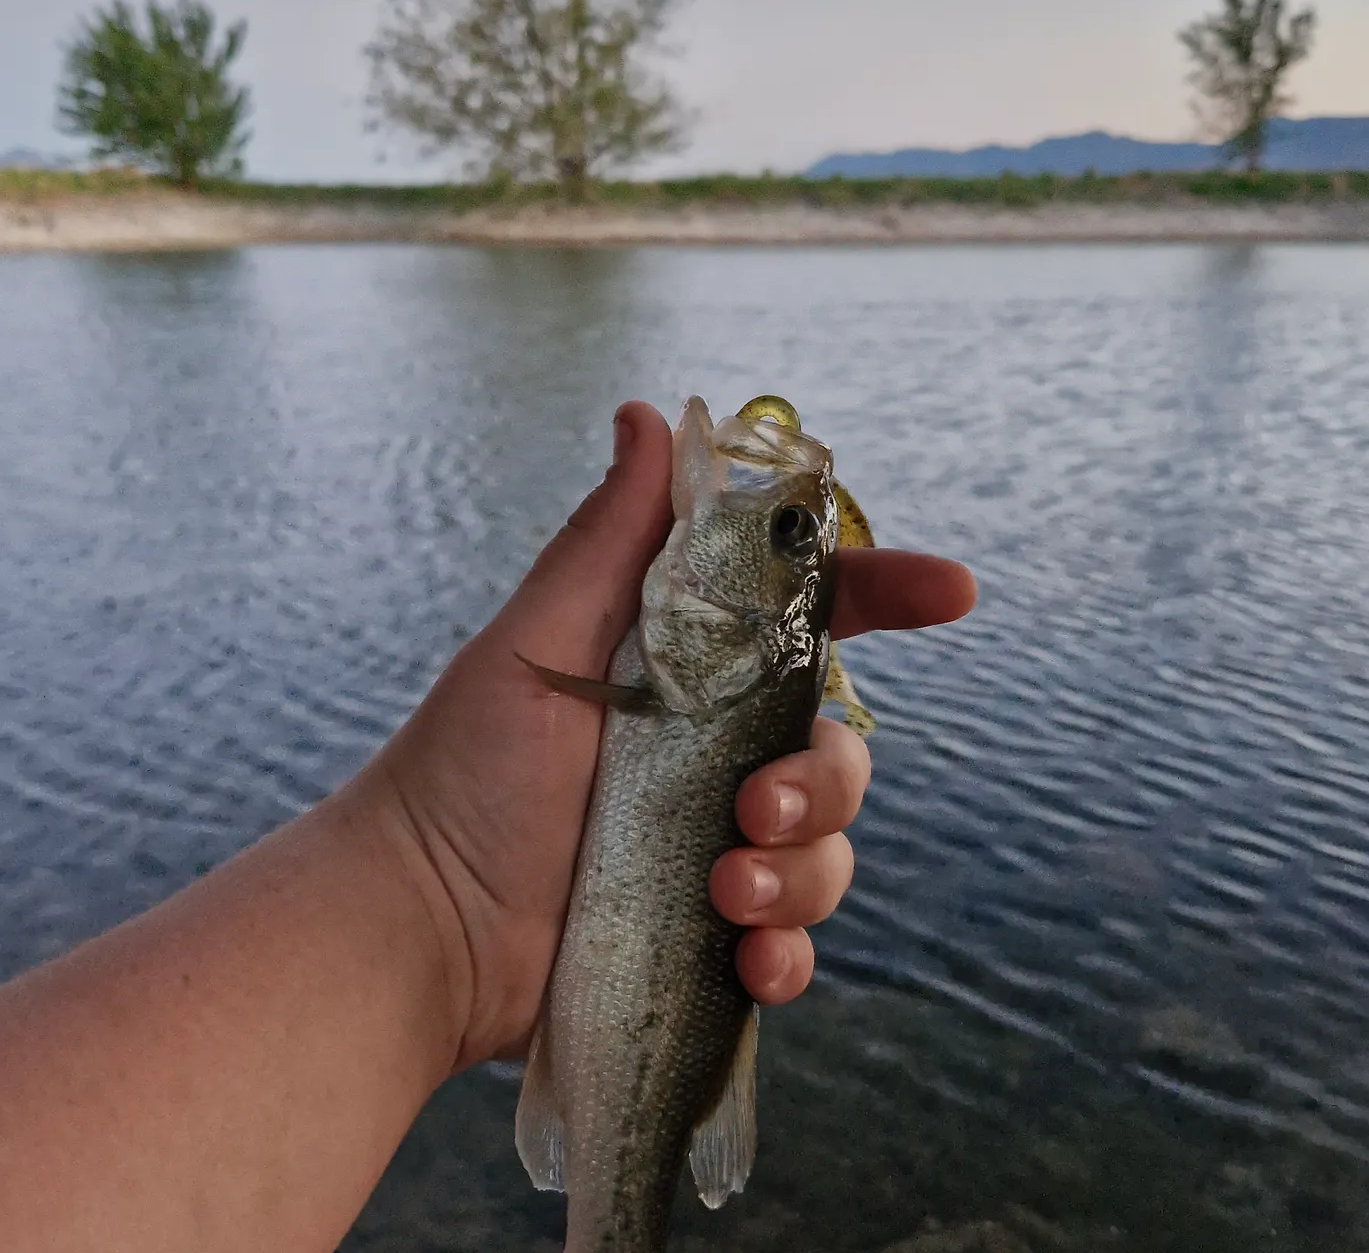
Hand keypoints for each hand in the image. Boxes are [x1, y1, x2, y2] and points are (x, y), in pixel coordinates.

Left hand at [365, 401, 975, 1072]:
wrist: (417, 922)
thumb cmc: (464, 766)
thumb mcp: (538, 640)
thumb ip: (608, 537)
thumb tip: (646, 412)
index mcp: (688, 667)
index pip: (809, 615)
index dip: (886, 592)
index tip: (951, 589)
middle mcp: (715, 747)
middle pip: (839, 743)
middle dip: (828, 777)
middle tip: (758, 807)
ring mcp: (716, 838)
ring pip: (831, 844)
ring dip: (804, 871)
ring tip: (727, 890)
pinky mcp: (708, 928)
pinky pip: (795, 938)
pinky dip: (790, 950)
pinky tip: (749, 956)